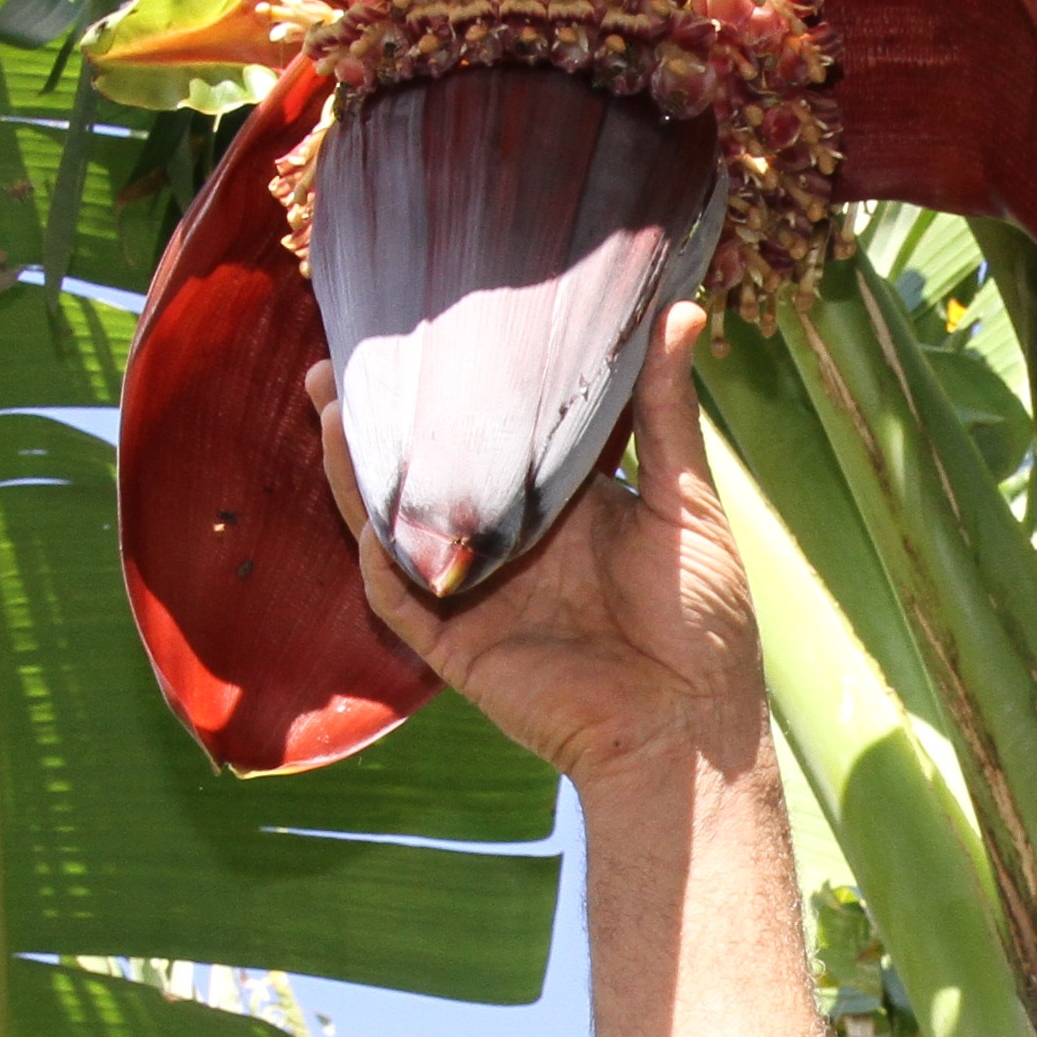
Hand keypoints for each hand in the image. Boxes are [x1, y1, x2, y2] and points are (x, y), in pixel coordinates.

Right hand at [330, 304, 764, 786]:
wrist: (689, 727)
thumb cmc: (705, 619)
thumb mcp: (687, 500)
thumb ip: (666, 412)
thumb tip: (680, 309)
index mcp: (564, 501)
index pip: (499, 430)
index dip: (462, 383)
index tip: (433, 320)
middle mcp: (512, 540)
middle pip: (435, 469)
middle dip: (388, 415)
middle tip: (350, 351)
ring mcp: (478, 591)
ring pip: (400, 522)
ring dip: (359, 467)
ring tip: (331, 400)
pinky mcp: (455, 644)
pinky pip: (399, 591)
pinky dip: (376, 545)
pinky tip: (359, 490)